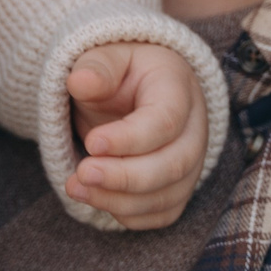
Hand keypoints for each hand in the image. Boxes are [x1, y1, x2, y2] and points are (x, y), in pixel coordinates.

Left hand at [63, 41, 207, 228]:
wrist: (136, 88)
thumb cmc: (121, 71)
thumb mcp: (106, 56)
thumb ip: (96, 68)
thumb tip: (80, 81)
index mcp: (177, 87)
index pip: (165, 120)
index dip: (129, 138)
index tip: (91, 143)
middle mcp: (194, 128)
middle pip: (173, 164)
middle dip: (125, 177)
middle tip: (82, 173)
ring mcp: (191, 162)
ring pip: (167, 195)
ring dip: (119, 200)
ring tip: (76, 188)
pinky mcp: (179, 188)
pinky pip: (162, 214)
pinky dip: (129, 214)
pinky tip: (96, 199)